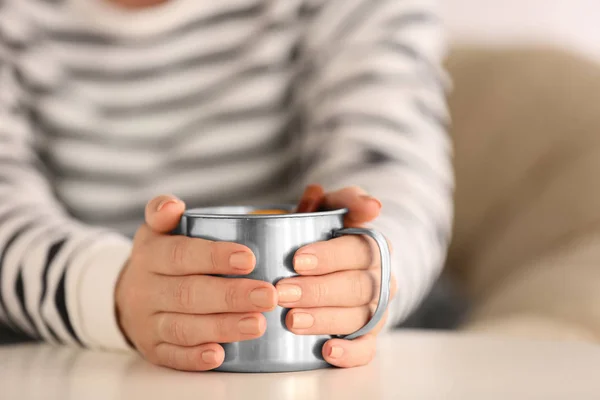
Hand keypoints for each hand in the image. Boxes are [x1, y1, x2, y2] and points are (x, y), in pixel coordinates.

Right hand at [115, 195, 276, 370]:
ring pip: (183, 327)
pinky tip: (220, 355)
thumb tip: (172, 205)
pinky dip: (195, 358)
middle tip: (268, 295)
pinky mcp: (153, 349)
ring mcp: (148, 322)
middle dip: (230, 296)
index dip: (213, 257)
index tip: (250, 259)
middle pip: (187, 294)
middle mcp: (145, 289)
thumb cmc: (161, 258)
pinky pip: (172, 356)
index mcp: (150, 254)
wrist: (128, 296)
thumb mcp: (158, 230)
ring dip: (222, 327)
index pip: (180, 255)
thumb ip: (164, 212)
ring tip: (257, 324)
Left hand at [277, 186, 396, 367]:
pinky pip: (368, 348)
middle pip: (359, 285)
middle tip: (283, 292)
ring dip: (326, 319)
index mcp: (372, 244)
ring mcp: (377, 308)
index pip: (359, 247)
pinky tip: (326, 351)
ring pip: (360, 317)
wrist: (335, 268)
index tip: (296, 260)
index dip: (330, 255)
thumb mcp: (325, 214)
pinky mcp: (369, 335)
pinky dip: (350, 353)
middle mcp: (381, 276)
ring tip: (292, 321)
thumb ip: (323, 201)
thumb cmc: (324, 239)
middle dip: (319, 290)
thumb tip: (316, 191)